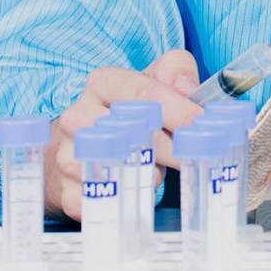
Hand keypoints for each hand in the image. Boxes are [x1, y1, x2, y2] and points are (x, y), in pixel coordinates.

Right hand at [43, 50, 202, 220]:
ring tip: (157, 170)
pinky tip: (137, 190)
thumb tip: (185, 86)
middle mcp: (78, 116)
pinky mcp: (67, 191)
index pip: (143, 95)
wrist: (85, 145)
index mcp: (102, 83)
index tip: (203, 126)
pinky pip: (105, 201)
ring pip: (120, 170)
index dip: (179, 111)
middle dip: (172, 149)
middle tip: (197, 156)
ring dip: (149, 176)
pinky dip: (128, 200)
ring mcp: (68, 155)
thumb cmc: (129, 112)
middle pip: (132, 134)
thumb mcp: (153, 80)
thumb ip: (176, 69)